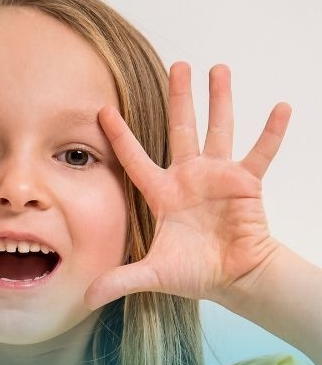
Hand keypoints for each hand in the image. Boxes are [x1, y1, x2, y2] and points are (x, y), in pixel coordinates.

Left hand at [85, 63, 289, 309]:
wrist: (233, 279)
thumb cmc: (192, 273)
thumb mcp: (151, 275)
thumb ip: (119, 280)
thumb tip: (84, 299)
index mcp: (162, 193)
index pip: (134, 159)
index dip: (119, 136)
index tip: (103, 110)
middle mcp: (188, 177)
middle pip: (180, 129)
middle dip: (179, 99)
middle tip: (178, 64)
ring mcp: (218, 176)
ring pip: (219, 129)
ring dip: (220, 100)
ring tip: (219, 69)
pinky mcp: (246, 183)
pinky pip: (260, 153)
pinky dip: (271, 132)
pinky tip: (280, 107)